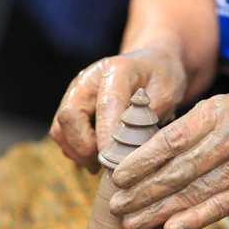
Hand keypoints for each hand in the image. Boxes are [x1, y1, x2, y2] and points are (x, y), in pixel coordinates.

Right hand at [50, 44, 187, 172]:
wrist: (151, 65)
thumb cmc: (161, 79)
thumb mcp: (167, 93)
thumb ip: (147, 117)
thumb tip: (129, 147)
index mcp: (115, 71)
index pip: (105, 105)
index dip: (107, 136)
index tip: (115, 160)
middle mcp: (87, 80)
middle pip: (69, 116)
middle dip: (86, 147)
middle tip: (108, 164)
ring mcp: (75, 94)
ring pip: (61, 129)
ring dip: (79, 153)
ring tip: (104, 164)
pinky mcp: (71, 108)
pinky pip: (62, 135)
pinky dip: (76, 152)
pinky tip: (97, 158)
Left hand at [109, 87, 228, 228]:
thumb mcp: (218, 106)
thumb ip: (186, 129)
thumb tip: (142, 154)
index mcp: (215, 115)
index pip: (171, 141)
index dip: (143, 161)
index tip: (118, 176)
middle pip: (178, 172)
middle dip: (143, 192)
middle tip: (116, 206)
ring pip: (194, 194)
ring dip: (159, 211)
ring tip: (131, 224)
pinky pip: (220, 208)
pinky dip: (194, 220)